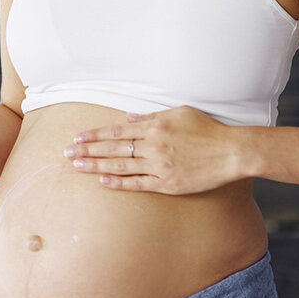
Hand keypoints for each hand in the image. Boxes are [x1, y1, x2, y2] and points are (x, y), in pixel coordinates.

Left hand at [64, 105, 246, 194]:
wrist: (231, 152)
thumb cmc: (208, 130)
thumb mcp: (180, 113)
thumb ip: (152, 116)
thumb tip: (129, 117)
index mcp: (155, 126)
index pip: (116, 131)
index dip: (94, 135)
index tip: (77, 138)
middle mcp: (153, 145)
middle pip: (113, 148)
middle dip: (88, 151)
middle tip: (67, 154)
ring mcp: (160, 165)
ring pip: (121, 166)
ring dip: (97, 166)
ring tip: (77, 167)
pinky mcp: (168, 183)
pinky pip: (138, 183)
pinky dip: (119, 182)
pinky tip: (103, 181)